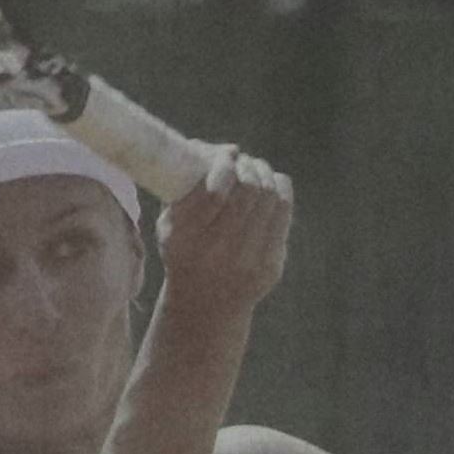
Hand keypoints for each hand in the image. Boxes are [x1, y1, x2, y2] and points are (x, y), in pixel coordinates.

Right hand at [156, 144, 293, 317]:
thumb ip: (185, 186)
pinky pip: (284, 213)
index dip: (225, 164)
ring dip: (263, 174)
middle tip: (242, 160)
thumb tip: (219, 148)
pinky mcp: (271, 265)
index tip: (226, 155)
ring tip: (255, 170)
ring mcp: (249, 261)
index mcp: (187, 240)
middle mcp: (219, 252)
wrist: (206, 305)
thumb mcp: (170, 224)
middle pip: (247, 190)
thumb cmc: (185, 252)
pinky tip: (271, 184)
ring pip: (269, 198)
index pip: (216, 191)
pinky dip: (279, 190)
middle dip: (247, 166)